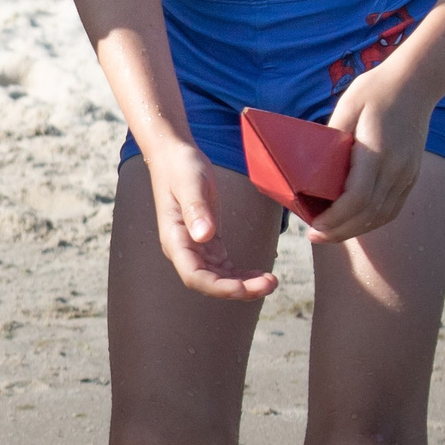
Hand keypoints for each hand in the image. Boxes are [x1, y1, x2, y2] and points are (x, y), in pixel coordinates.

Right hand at [149, 139, 276, 299]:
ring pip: (218, 277)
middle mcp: (183, 249)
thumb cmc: (180, 167)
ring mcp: (194, 247)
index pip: (194, 275)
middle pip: (209, 282)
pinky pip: (223, 266)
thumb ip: (196, 209)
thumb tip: (204, 236)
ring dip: (243, 284)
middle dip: (238, 289)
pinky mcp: (206, 241)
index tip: (244, 288)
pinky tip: (258, 274)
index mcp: (175, 239)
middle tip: (270, 284)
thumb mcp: (191, 184)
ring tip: (270, 281)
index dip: (219, 287)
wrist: (174, 155)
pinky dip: (240, 274)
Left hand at [309, 71, 430, 242]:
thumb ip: (332, 139)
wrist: (415, 83)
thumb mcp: (346, 108)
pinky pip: (392, 208)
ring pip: (382, 216)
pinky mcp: (411, 175)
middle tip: (314, 235)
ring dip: (355, 230)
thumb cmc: (374, 91)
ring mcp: (408, 174)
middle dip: (339, 231)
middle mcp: (397, 168)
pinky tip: (354, 224)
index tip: (314, 224)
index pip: (357, 198)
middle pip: (368, 214)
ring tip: (329, 234)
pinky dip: (371, 221)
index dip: (335, 218)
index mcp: (378, 152)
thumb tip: (311, 168)